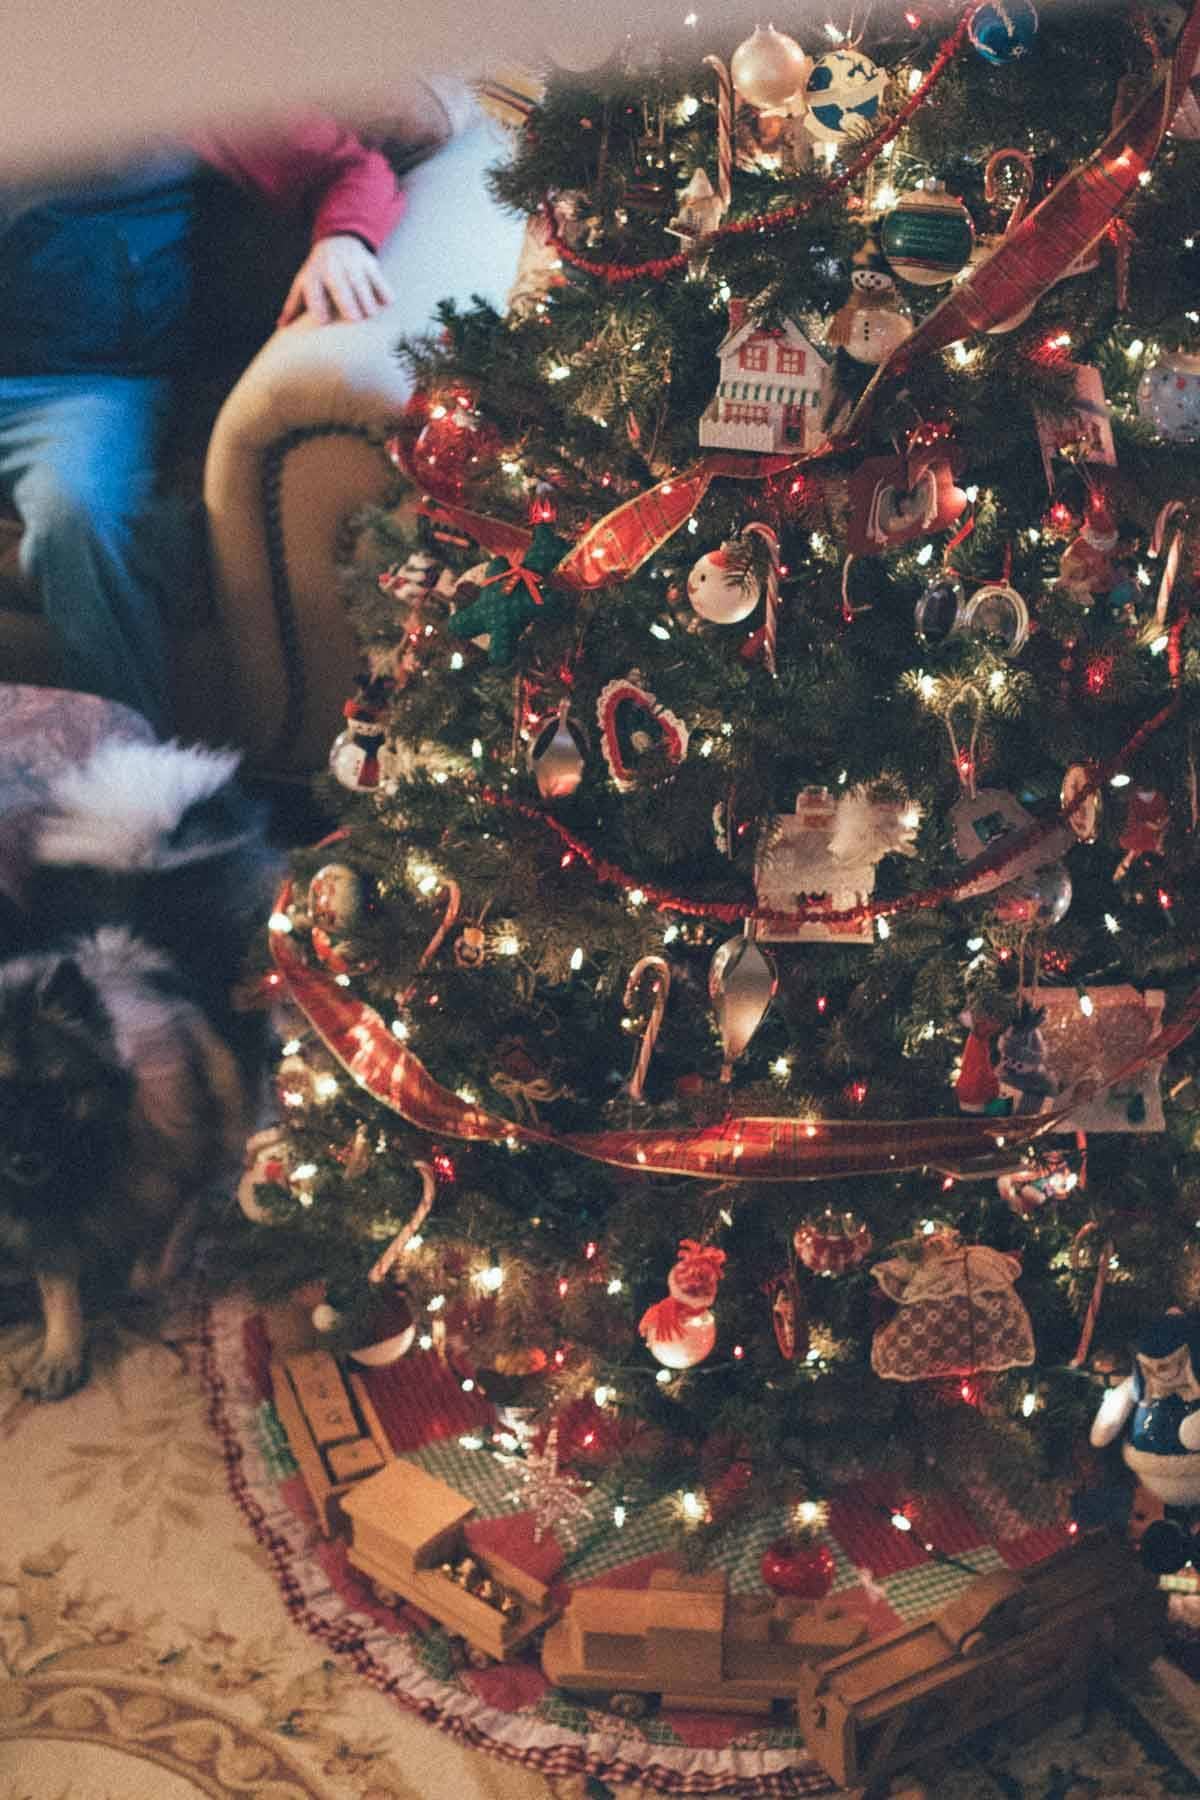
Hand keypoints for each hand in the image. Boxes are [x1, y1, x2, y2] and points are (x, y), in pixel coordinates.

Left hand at [277, 234, 394, 326]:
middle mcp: (331, 267)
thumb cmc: (319, 273)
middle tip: (354, 319)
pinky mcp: (369, 263)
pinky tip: (386, 303)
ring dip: (367, 299)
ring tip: (370, 315)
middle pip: (339, 284)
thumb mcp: (303, 283)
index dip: (317, 304)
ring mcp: (352, 264)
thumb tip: (281, 326)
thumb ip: (293, 305)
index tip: (324, 320)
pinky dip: (383, 290)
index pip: (313, 289)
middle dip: (347, 300)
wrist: (338, 241)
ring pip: (361, 281)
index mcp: (313, 275)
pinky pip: (378, 278)